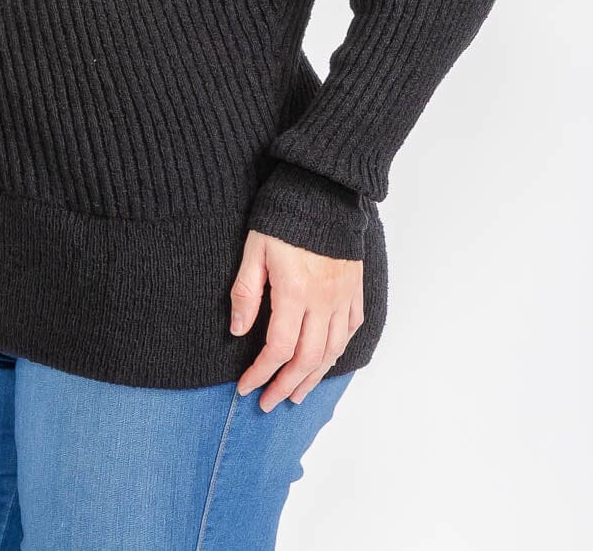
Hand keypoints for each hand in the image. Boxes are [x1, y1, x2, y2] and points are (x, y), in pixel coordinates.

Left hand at [230, 229, 362, 410]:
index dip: (262, 373)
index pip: (279, 348)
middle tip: (270, 402)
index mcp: (295, 292)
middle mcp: (323, 301)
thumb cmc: (284, 216)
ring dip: (314, 376)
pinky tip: (328, 358)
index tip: (246, 388)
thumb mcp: (254, 249)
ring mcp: (343, 295)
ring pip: (333, 350)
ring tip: (298, 393)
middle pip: (308, 358)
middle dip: (286, 385)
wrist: (322, 189)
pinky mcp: (354, 287)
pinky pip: (352, 328)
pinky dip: (340, 349)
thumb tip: (238, 330)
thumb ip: (246, 291)